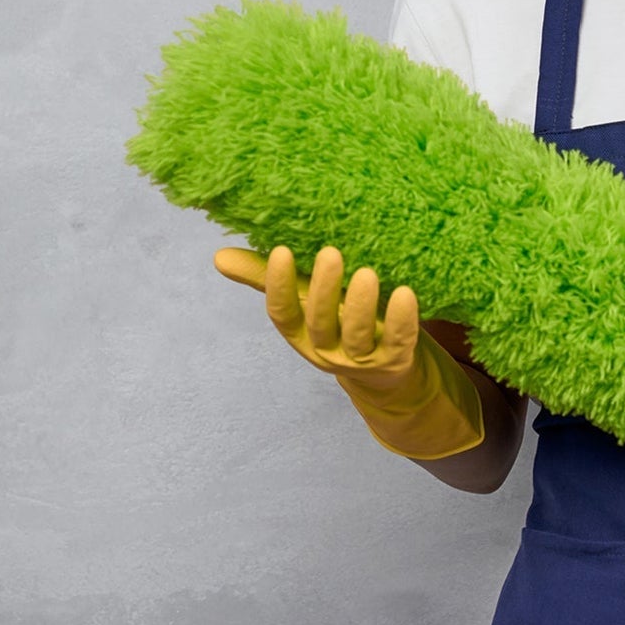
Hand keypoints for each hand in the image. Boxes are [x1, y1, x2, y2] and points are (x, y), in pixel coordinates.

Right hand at [213, 243, 486, 458]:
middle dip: (323, 290)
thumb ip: (266, 279)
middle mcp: (327, 350)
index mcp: (302, 334)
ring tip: (366, 274)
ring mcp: (361, 360)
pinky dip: (401, 320)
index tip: (281, 252)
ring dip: (360, 305)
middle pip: (320, 324)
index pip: (283, 314)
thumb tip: (219, 256)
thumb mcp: (305, 303)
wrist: (386, 373)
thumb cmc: (339, 323)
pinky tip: (405, 293)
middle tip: (330, 253)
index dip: (279, 286)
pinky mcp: (395, 361)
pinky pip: (398, 342)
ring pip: (356, 336)